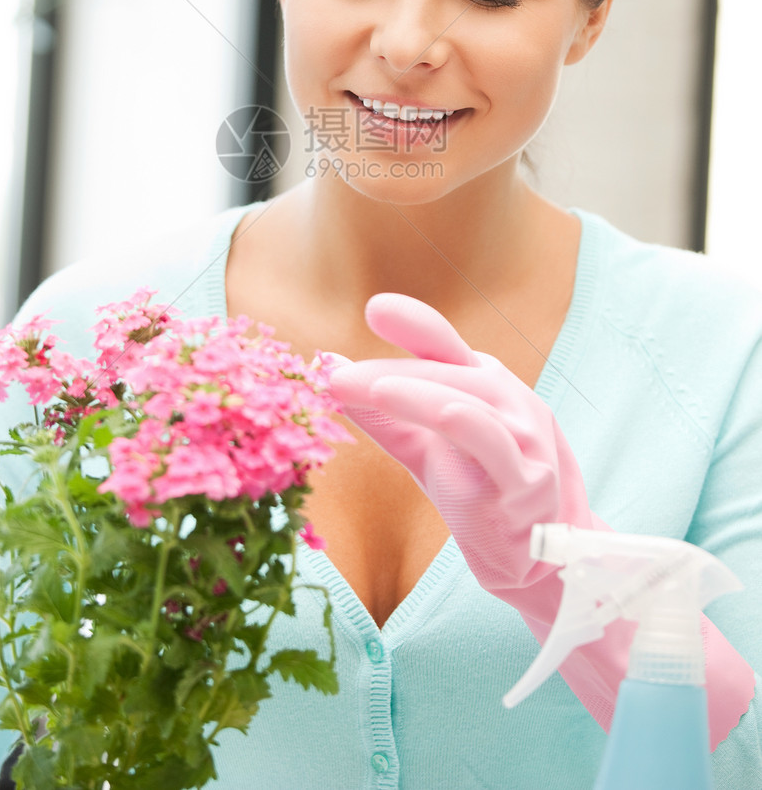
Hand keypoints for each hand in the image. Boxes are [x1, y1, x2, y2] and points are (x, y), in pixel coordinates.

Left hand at [327, 292, 593, 616]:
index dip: (413, 323)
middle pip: (444, 371)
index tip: (374, 308)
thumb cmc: (479, 491)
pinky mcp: (527, 480)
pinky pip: (492, 442)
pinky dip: (459, 420)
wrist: (539, 561)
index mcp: (485, 384)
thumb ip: (383, 415)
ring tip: (363, 386)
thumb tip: (331, 371)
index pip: (444, 344)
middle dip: (386, 371)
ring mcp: (523, 438)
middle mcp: (510, 400)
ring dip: (412, 391)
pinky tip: (433, 410)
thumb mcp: (424, 448)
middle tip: (334, 376)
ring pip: (465, 401)